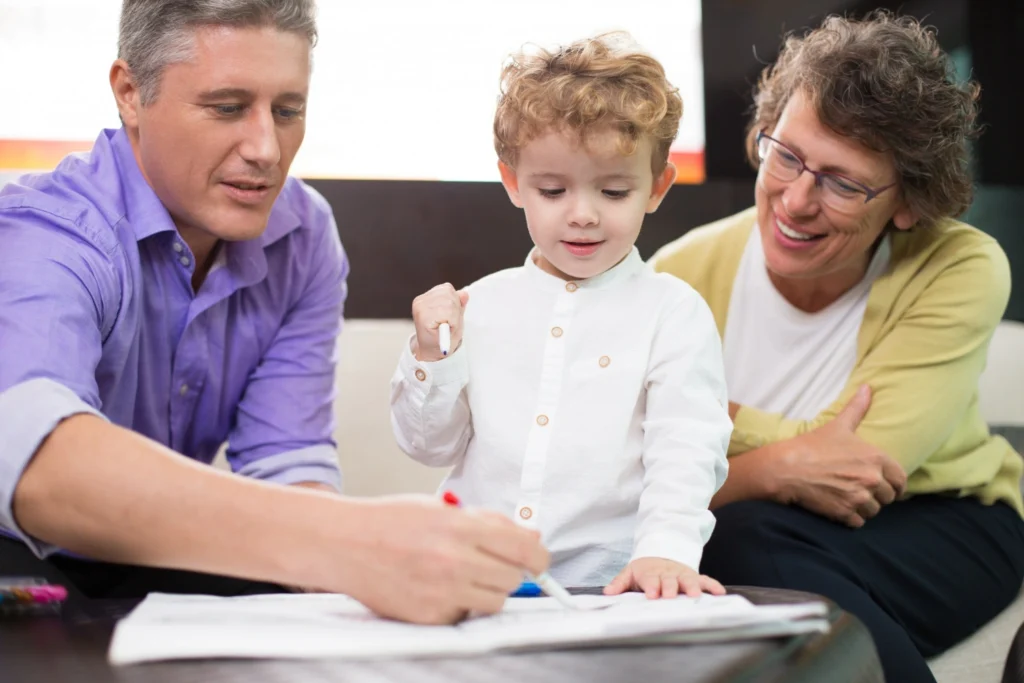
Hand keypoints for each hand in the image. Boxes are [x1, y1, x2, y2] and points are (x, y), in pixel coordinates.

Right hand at [323, 495, 548, 624]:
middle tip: (490, 562)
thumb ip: (488, 521)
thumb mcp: (441, 508)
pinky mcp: (430, 616)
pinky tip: (437, 586)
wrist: (345, 543)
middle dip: (509, 570)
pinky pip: (464, 615)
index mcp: (461, 527)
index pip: (524, 548)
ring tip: (463, 574)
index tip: (539, 559)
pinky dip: (459, 604)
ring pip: (495, 601)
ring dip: (488, 590)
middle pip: (514, 578)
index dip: (539, 556)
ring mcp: (442, 592)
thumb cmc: (390, 521)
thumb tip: (530, 537)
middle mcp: (454, 561)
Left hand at [411, 283, 468, 361]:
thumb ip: (459, 312)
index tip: (449, 329)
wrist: (428, 344)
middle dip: (455, 309)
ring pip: (448, 290)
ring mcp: (421, 299)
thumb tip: (464, 294)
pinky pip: (445, 288)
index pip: (449, 309)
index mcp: (424, 318)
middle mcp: (420, 306)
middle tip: (449, 322)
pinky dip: (450, 296)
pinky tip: (445, 308)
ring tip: (447, 316)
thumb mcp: (454, 334)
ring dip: (453, 302)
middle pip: (449, 298)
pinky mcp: (425, 295)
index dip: (454, 319)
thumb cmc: (441, 342)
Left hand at [603, 557, 724, 598]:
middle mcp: (668, 574)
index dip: (651, 586)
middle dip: (670, 588)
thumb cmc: (644, 570)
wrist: (659, 555)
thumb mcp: (630, 573)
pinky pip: (705, 580)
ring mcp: (682, 575)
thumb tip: (607, 593)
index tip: (651, 595)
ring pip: (688, 579)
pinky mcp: (693, 577)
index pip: (650, 580)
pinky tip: (720, 593)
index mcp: (651, 573)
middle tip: (671, 596)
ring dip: (692, 587)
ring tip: (695, 595)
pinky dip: (712, 585)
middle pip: (669, 580)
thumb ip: (620, 583)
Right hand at [776, 385, 906, 527]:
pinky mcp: (845, 513)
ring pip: (874, 511)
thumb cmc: (812, 446)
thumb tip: (867, 387)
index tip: (888, 486)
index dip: (896, 485)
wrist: (787, 468)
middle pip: (887, 497)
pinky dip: (852, 518)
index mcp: (876, 458)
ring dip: (864, 507)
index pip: (901, 480)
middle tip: (861, 490)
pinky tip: (841, 508)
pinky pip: (859, 522)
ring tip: (850, 499)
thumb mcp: (838, 425)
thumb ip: (857, 408)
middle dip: (877, 496)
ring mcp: (859, 497)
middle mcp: (872, 479)